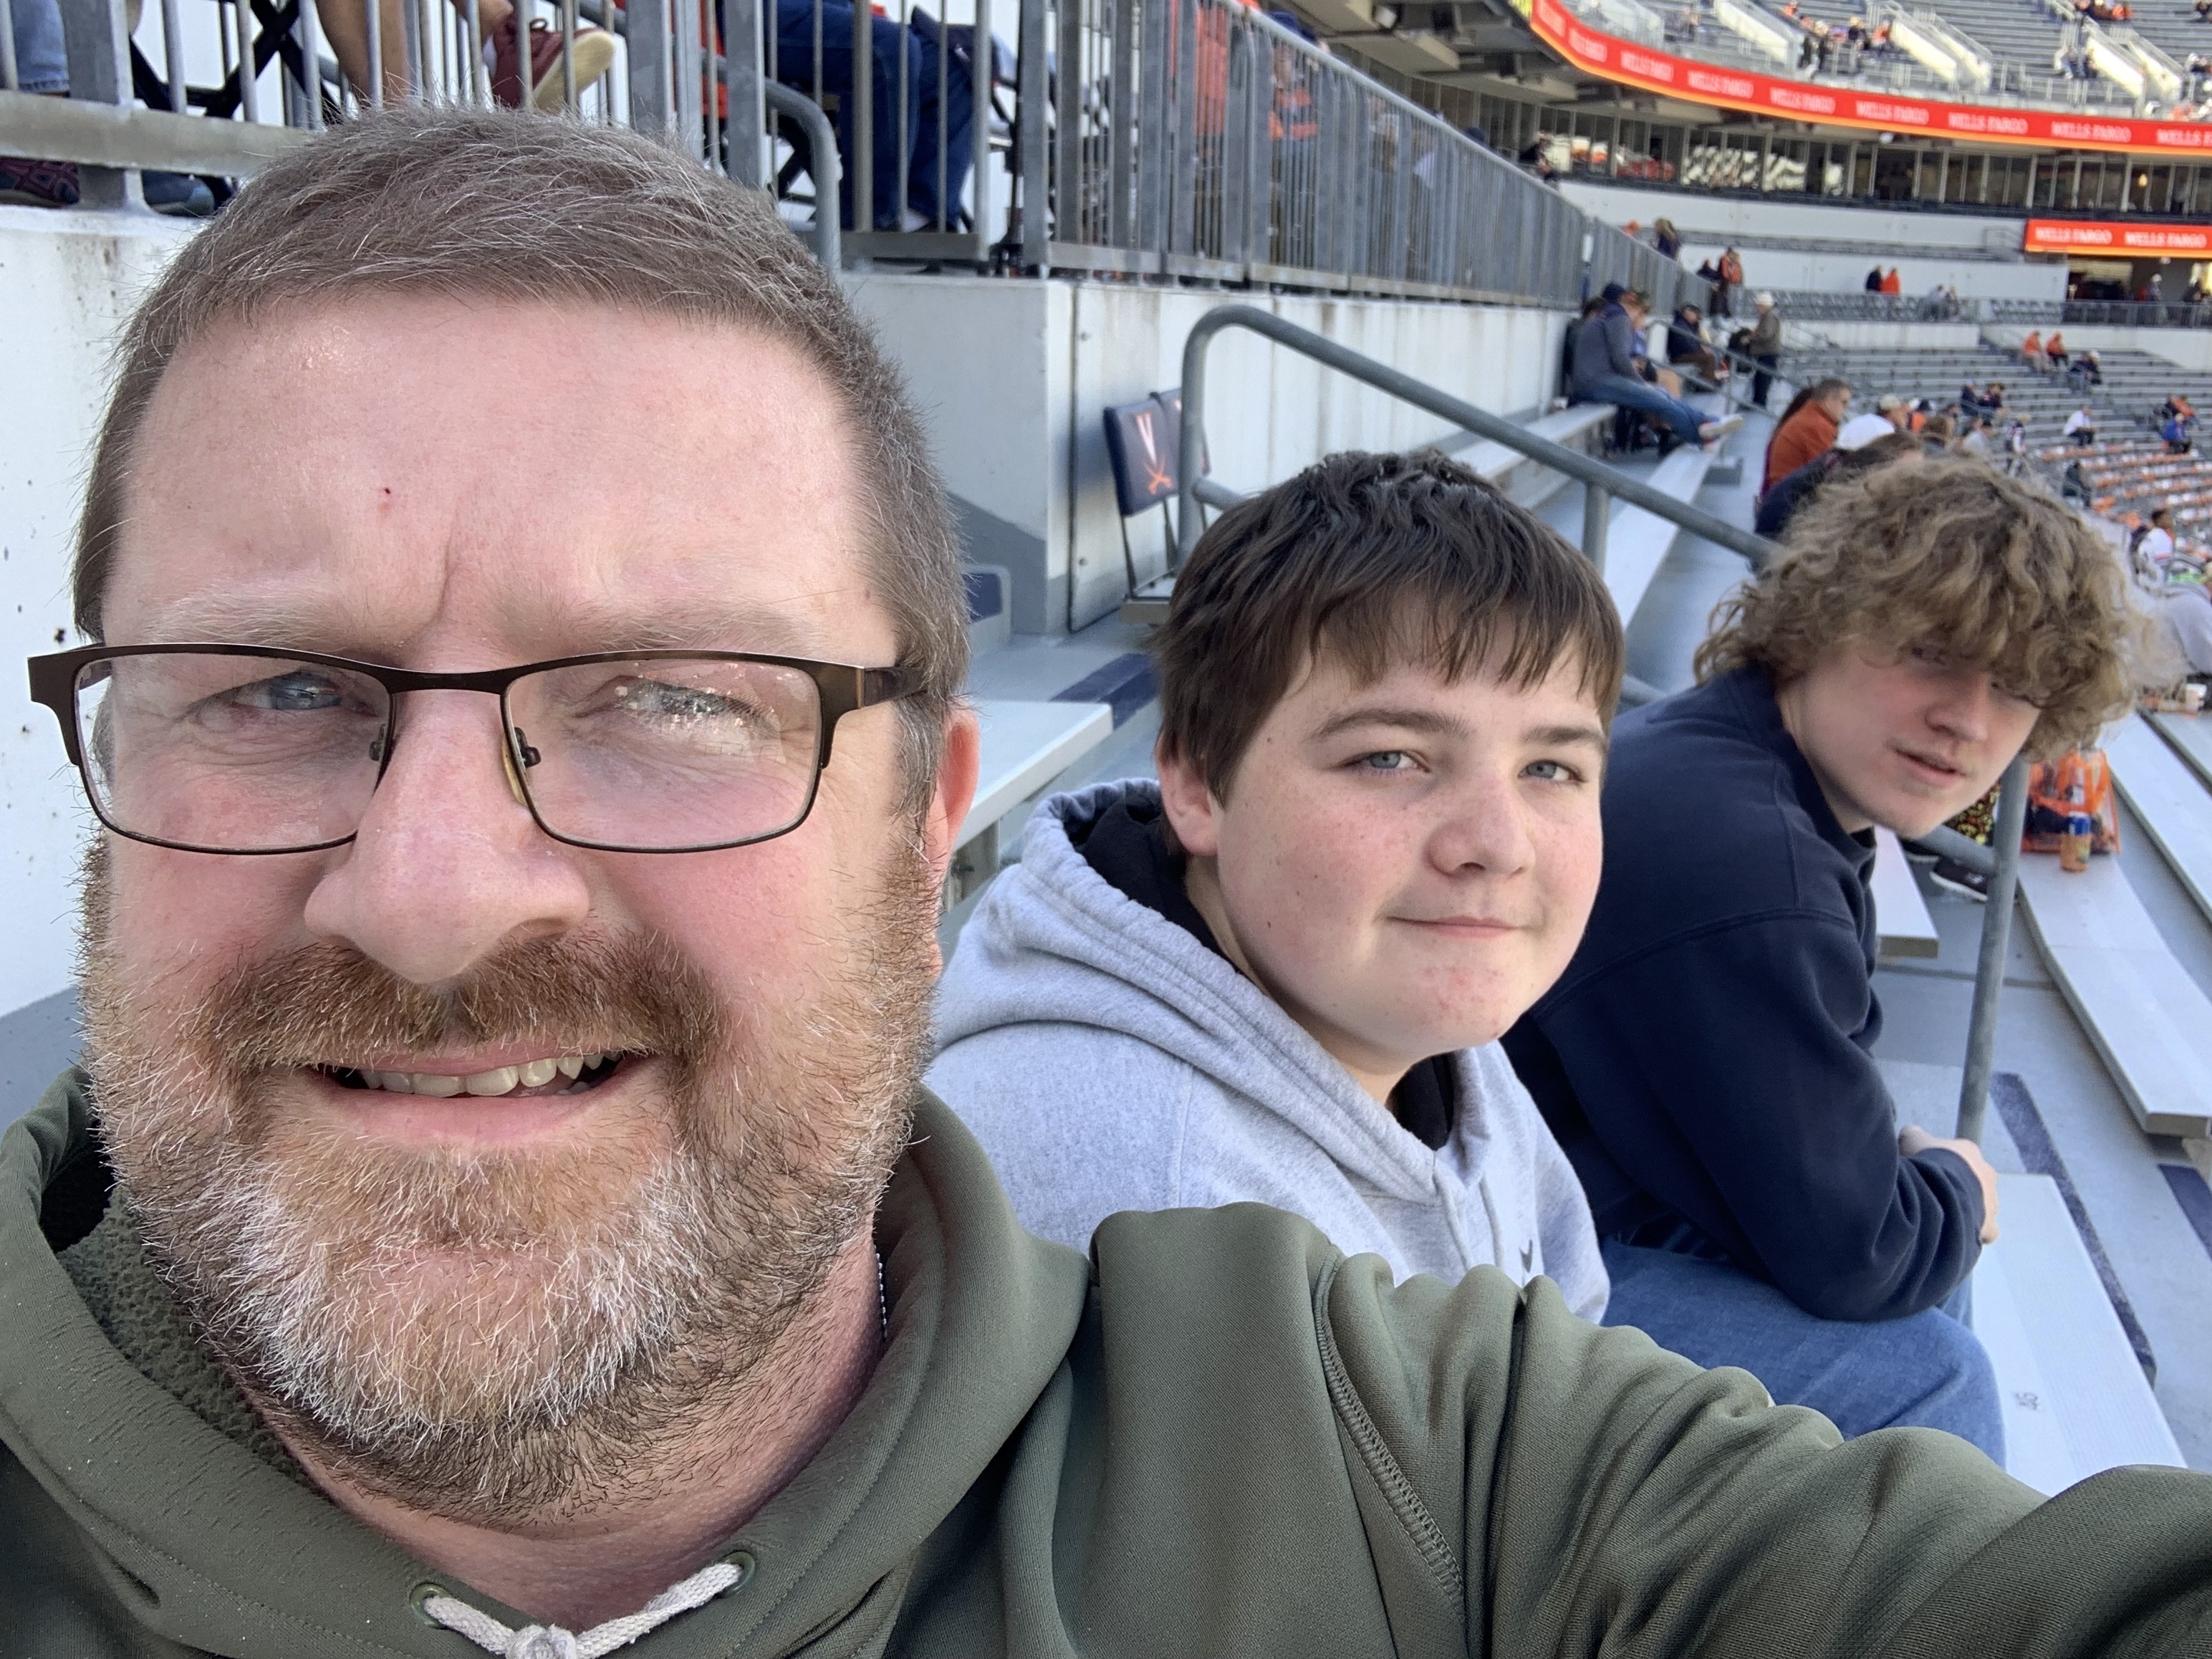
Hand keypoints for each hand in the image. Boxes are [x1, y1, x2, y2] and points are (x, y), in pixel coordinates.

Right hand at [1900, 1125, 2000, 1243]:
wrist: (1939, 1193)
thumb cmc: (1927, 1163)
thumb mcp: (1910, 1139)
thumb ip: (1913, 1136)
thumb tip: (1910, 1135)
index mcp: (1969, 1151)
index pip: (1958, 1156)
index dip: (1941, 1164)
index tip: (1927, 1172)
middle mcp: (1986, 1174)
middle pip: (1972, 1180)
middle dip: (1955, 1187)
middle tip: (1933, 1194)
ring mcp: (1991, 1201)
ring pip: (1979, 1205)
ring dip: (1963, 1208)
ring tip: (1940, 1215)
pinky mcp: (1990, 1226)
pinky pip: (1982, 1231)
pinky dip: (1969, 1232)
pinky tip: (1951, 1232)